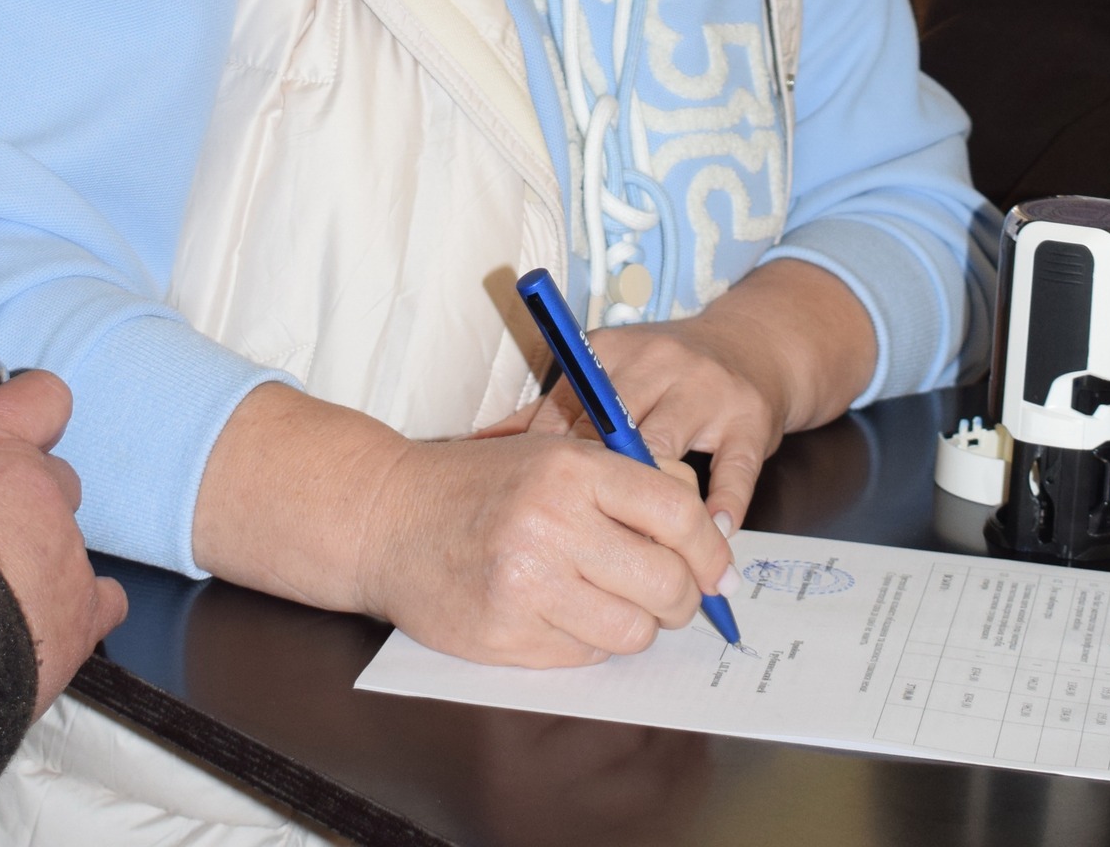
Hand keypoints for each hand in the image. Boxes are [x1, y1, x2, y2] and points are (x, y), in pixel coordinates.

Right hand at [0, 370, 127, 717]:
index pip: (41, 397)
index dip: (34, 417)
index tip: (20, 437)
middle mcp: (39, 487)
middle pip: (56, 480)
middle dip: (25, 507)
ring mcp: (67, 549)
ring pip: (68, 544)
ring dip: (38, 566)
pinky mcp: (81, 612)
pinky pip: (104, 602)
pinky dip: (78, 613)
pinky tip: (42, 632)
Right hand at [359, 430, 735, 666]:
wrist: (389, 517)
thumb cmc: (481, 483)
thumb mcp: (555, 454)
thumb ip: (628, 482)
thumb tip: (704, 532)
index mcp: (573, 468)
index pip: (679, 513)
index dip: (711, 549)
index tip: (719, 569)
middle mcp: (553, 523)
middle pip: (667, 583)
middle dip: (681, 597)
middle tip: (670, 592)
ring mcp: (527, 584)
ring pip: (633, 631)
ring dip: (635, 623)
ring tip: (608, 598)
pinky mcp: (507, 635)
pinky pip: (586, 655)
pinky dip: (588, 638)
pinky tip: (561, 609)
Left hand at [520, 261, 877, 531]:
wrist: (752, 346)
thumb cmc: (663, 373)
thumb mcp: (609, 374)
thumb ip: (550, 411)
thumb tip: (477, 444)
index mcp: (611, 352)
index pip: (570, 410)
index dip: (552, 465)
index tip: (536, 511)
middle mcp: (656, 363)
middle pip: (615, 429)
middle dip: (597, 488)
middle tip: (578, 543)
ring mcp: (705, 389)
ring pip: (670, 447)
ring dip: (655, 505)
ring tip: (644, 556)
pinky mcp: (749, 418)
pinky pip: (735, 467)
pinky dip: (724, 504)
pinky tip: (713, 537)